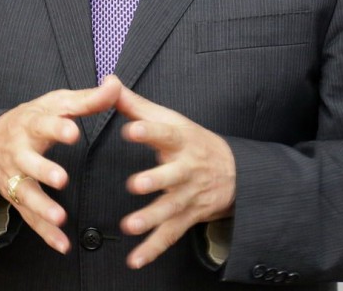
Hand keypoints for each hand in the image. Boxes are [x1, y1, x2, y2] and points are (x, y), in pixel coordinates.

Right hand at [0, 75, 121, 252]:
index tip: (73, 132)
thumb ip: (88, 99)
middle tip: (61, 179)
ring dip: (42, 207)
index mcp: (32, 123)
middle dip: (43, 170)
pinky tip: (62, 244)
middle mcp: (19, 151)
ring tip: (61, 218)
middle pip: (28, 161)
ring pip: (25, 193)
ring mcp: (15, 177)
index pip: (44, 123)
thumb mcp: (58, 104)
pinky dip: (45, 233)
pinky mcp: (17, 198)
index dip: (57, 127)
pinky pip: (29, 218)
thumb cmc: (35, 118)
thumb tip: (116, 84)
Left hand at [116, 84, 235, 268]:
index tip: (132, 128)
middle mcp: (186, 168)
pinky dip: (152, 249)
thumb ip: (134, 104)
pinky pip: (169, 235)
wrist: (235, 172)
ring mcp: (187, 195)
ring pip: (170, 208)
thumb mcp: (168, 119)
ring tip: (130, 226)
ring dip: (150, 218)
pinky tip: (135, 259)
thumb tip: (107, 82)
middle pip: (171, 175)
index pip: (165, 133)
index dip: (149, 131)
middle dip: (154, 180)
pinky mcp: (187, 217)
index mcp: (179, 140)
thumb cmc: (190, 141)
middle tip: (135, 184)